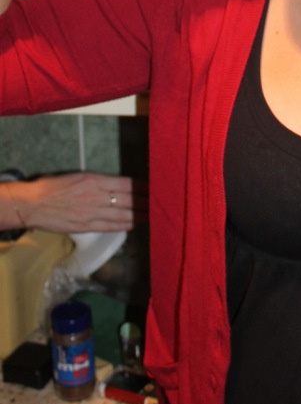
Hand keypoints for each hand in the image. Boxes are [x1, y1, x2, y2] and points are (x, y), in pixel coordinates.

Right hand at [0, 173, 147, 233]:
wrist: (34, 203)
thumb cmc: (55, 187)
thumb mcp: (80, 176)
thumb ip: (100, 182)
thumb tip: (118, 186)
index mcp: (96, 180)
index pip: (127, 183)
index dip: (143, 187)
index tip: (155, 188)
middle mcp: (97, 195)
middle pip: (129, 199)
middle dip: (147, 201)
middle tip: (162, 203)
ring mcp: (93, 212)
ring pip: (123, 214)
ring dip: (141, 215)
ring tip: (155, 215)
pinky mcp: (86, 226)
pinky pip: (111, 226)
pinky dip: (125, 225)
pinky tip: (136, 225)